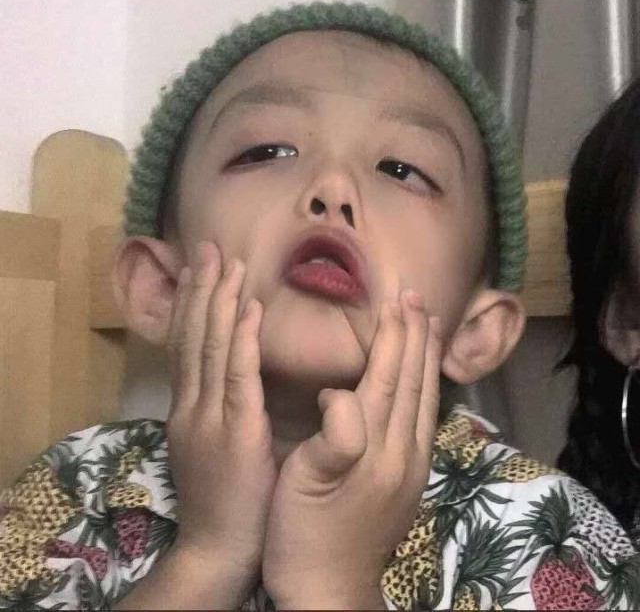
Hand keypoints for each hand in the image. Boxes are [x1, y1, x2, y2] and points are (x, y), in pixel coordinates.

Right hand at [165, 241, 276, 606]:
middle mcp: (192, 404)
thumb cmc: (227, 497)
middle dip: (201, 289)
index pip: (187, 344)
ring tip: (227, 262)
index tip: (201, 268)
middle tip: (209, 247)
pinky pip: (237, 377)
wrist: (219, 548)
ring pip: (210, 347)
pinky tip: (248, 309)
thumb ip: (222, 404)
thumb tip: (236, 369)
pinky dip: (240, 339)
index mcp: (189, 406)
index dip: (194, 303)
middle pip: (193, 336)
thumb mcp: (215, 443)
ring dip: (218, 301)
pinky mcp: (236, 433)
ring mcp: (209, 417)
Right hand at [262, 291, 440, 609]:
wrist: (328, 589)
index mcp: (375, 447)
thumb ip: (334, 434)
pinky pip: (425, 417)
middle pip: (413, 382)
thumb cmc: (303, 532)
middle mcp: (403, 452)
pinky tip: (423, 377)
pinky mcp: (411, 479)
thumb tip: (340, 392)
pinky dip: (426, 386)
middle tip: (417, 299)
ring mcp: (412, 466)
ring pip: (424, 398)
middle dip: (415, 337)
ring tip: (429, 325)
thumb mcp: (305, 482)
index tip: (395, 300)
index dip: (392, 337)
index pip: (387, 377)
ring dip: (426, 357)